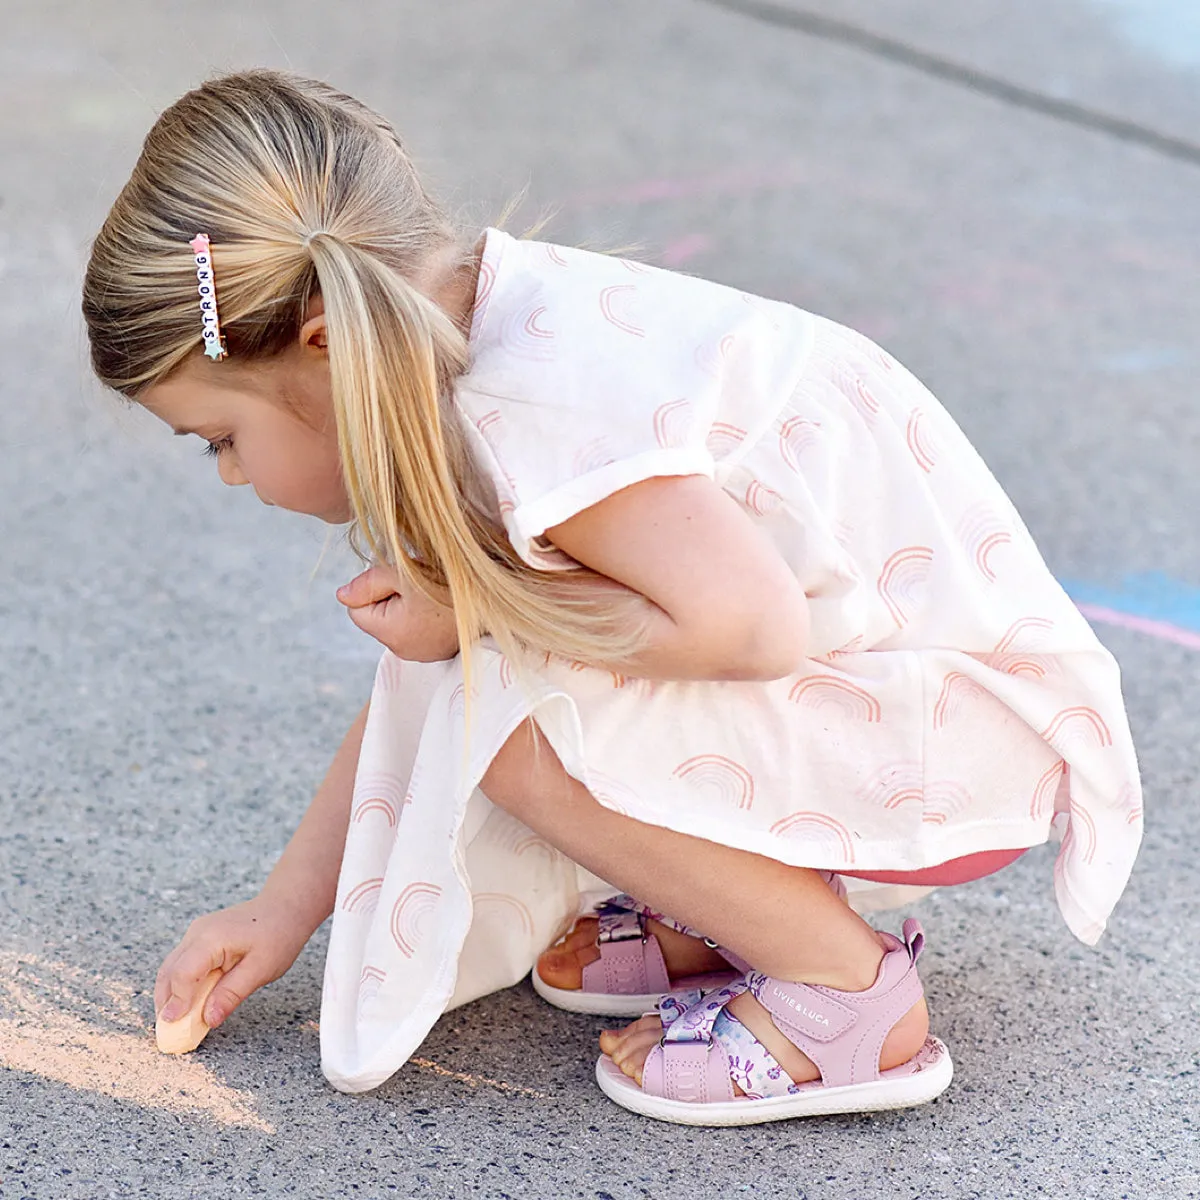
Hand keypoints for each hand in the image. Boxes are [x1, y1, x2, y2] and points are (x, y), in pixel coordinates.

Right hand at [154, 896, 311, 1029]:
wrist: (285, 907)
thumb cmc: (278, 935)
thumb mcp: (260, 970)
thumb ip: (231, 994)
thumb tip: (208, 1019)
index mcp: (212, 938)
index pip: (183, 974)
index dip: (177, 1002)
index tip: (174, 1026)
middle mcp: (198, 932)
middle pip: (169, 972)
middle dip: (166, 1002)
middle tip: (170, 1031)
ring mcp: (197, 932)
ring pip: (171, 967)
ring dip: (170, 994)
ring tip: (178, 1021)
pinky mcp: (200, 937)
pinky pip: (182, 962)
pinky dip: (181, 983)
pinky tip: (190, 1001)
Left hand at [337, 564, 460, 661]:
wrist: (497, 599)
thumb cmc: (452, 583)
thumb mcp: (404, 573)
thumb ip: (368, 583)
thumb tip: (342, 595)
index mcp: (391, 633)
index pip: (357, 610)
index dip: (371, 588)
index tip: (396, 578)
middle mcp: (404, 650)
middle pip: (377, 616)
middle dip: (389, 596)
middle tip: (417, 583)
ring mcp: (423, 653)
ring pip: (397, 621)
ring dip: (407, 604)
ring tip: (433, 592)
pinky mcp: (439, 649)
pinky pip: (417, 628)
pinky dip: (424, 615)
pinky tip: (442, 604)